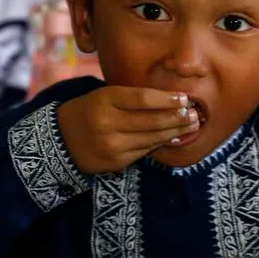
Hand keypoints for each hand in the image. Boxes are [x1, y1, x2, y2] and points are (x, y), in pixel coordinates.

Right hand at [57, 87, 198, 173]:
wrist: (62, 140)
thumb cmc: (90, 111)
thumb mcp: (105, 96)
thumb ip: (133, 97)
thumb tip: (171, 100)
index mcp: (105, 100)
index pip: (143, 99)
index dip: (167, 99)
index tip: (185, 98)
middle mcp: (107, 122)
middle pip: (151, 120)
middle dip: (178, 117)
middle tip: (196, 114)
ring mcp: (111, 144)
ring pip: (152, 138)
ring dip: (175, 132)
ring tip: (191, 125)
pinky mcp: (115, 161)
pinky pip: (145, 151)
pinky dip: (161, 143)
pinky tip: (173, 137)